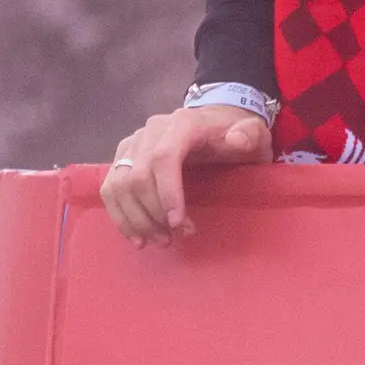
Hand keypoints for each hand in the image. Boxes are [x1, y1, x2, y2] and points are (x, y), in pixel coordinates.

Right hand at [101, 103, 274, 244]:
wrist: (215, 123)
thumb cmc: (235, 133)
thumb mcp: (253, 132)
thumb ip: (250, 135)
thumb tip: (236, 140)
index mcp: (182, 123)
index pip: (163, 158)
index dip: (166, 193)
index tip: (178, 223)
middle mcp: (151, 130)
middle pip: (138, 177)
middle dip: (154, 214)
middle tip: (174, 238)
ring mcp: (132, 143)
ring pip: (119, 186)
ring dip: (136, 220)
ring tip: (160, 241)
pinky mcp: (122, 157)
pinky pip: (110, 189)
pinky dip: (120, 216)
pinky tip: (137, 237)